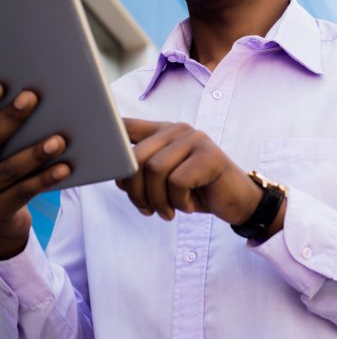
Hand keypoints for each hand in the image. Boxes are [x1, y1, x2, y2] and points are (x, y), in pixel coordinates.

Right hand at [0, 84, 70, 259]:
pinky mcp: (0, 211)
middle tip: (31, 97)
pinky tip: (64, 168)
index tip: (3, 84)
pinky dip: (44, 179)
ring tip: (58, 140)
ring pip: (8, 169)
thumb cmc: (5, 166)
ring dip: (34, 153)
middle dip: (10, 118)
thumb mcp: (5, 145)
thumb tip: (35, 92)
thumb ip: (12, 126)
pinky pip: (23, 193)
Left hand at [116, 119, 262, 224]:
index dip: (109, 139)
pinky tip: (188, 205)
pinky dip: (179, 202)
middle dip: (136, 191)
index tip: (97, 155)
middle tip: (147, 209)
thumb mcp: (164, 179)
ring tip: (168, 211)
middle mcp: (178, 129)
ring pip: (155, 170)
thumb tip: (116, 173)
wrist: (236, 201)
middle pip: (137, 156)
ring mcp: (196, 139)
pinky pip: (177, 182)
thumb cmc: (195, 190)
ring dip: (158, 200)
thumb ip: (141, 170)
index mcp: (163, 131)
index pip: (127, 127)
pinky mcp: (210, 156)